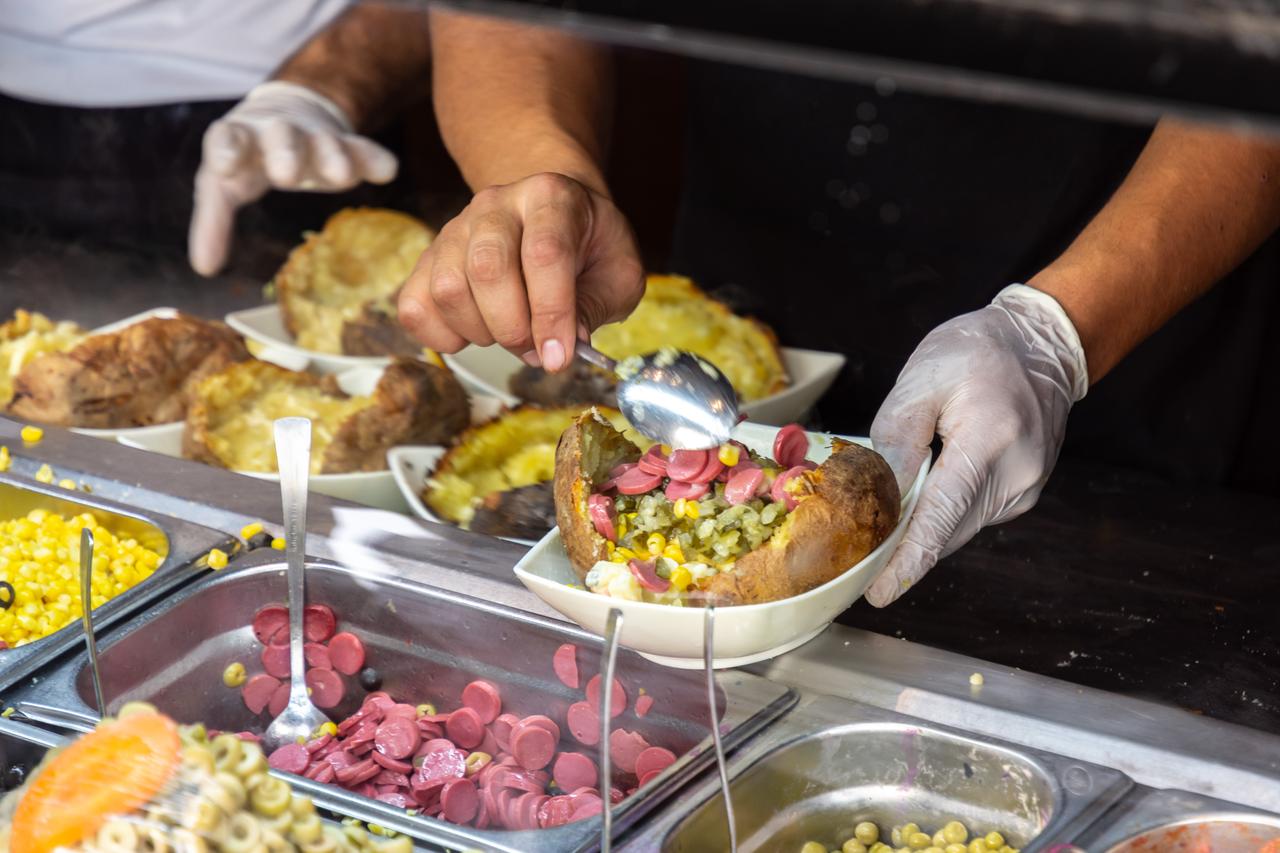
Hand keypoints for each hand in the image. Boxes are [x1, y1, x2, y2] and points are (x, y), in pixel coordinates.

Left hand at [189, 81, 397, 275]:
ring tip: (341, 177)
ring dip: (331, 156)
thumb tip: (203, 269)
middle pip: (281, 138)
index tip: (224, 166)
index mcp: (239, 140)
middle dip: (285, 153)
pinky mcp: (346, 145)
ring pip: (324, 142)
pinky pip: (361, 149)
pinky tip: (387, 169)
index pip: (227, 137)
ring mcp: (313, 137)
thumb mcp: (224, 184)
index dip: (226, 149)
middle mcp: (276, 133)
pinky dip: (372, 158)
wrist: (289, 111)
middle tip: (287, 176)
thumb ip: (213, 223)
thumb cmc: (248, 158)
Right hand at [397, 172, 644, 369]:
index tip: (558, 358)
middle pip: (487, 268)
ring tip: (510, 333)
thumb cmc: (589, 248)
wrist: (549, 215)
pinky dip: (442, 336)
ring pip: (448, 289)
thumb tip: (561, 347)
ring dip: (482, 332)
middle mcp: (496, 204)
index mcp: (551, 197)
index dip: (551, 313)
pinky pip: (414, 306)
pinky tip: (474, 333)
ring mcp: (455, 228)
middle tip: (535, 350)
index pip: (544, 254)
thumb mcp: (618, 273)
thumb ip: (596, 307)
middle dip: (513, 328)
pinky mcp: (428, 258)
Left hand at [866, 284, 1089, 606]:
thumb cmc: (977, 352)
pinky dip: (941, 515)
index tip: (880, 593)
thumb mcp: (922, 379)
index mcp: (989, 439)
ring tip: (879, 523)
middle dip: (901, 548)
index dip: (908, 559)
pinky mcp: (1023, 492)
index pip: (942, 514)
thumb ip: (897, 439)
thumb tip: (877, 496)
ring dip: (920, 530)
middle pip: (947, 531)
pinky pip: (971, 515)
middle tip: (853, 556)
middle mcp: (1017, 473)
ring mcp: (1026, 487)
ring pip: (958, 528)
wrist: (1040, 344)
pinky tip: (919, 497)